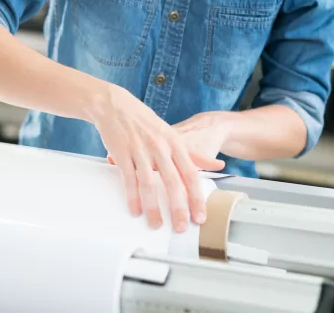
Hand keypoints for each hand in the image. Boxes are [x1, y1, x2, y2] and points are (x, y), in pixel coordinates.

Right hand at [91, 84, 225, 232]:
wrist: (115, 105)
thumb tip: (217, 166)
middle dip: (178, 208)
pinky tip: (135, 210)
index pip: (190, 174)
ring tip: (156, 224)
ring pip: (150, 183)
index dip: (196, 198)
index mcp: (175, 143)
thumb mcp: (173, 134)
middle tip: (181, 227)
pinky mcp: (122, 153)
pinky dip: (132, 197)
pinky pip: (129, 179)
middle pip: (173, 182)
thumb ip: (194, 153)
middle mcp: (160, 147)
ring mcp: (140, 150)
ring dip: (153, 207)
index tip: (200, 217)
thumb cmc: (145, 121)